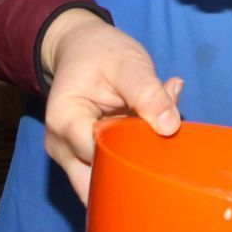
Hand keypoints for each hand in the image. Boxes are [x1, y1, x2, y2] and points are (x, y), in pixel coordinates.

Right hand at [40, 9, 182, 201]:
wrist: (80, 48)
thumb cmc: (100, 52)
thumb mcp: (127, 62)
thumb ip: (147, 92)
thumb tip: (169, 127)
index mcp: (64, 122)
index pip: (100, 158)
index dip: (134, 155)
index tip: (161, 141)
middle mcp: (62, 147)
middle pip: (100, 184)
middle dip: (136, 172)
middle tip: (165, 146)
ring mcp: (72, 157)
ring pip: (109, 181)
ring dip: (138, 163)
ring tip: (157, 130)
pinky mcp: (88, 159)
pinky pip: (113, 169)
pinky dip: (136, 155)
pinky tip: (150, 128)